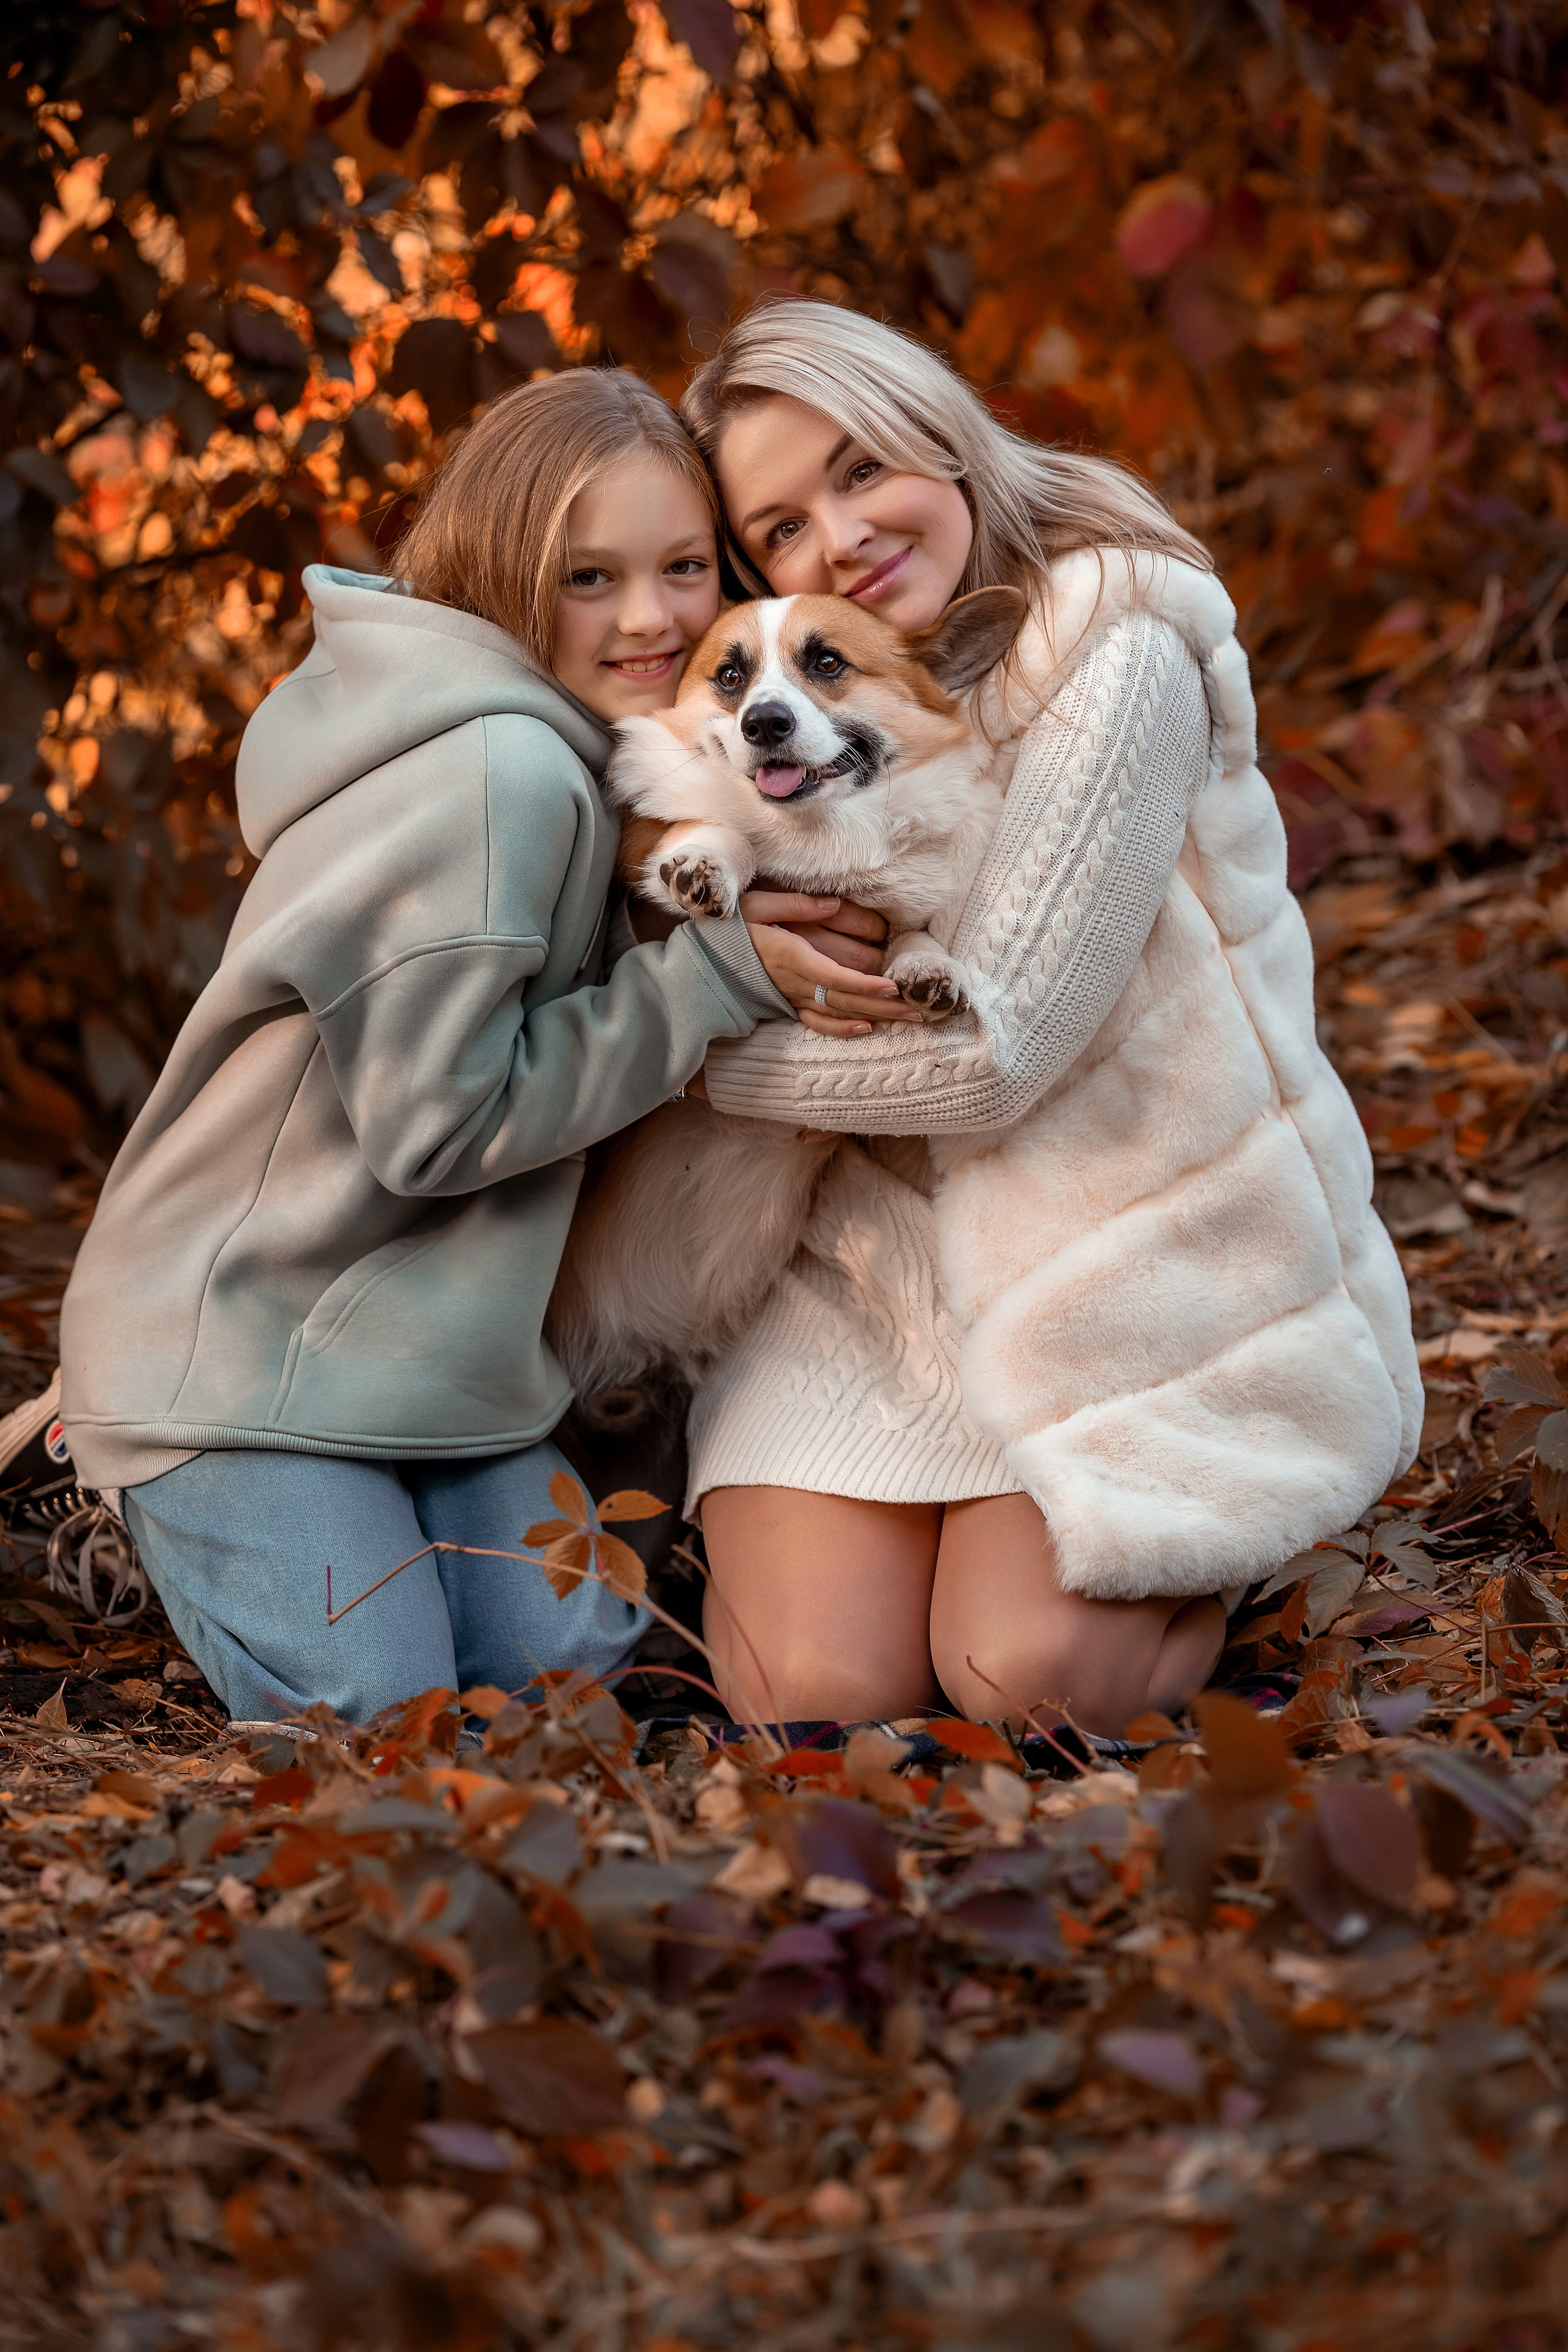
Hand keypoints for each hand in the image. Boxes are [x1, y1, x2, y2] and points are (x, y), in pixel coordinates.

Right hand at [740, 893, 922, 1036]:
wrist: (703, 963)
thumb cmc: (731, 930)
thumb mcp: (754, 906)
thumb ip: (793, 904)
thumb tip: (832, 903)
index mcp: (788, 956)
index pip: (830, 975)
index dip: (862, 984)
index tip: (890, 985)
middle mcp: (793, 982)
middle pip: (845, 998)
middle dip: (883, 1004)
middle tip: (919, 1006)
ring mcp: (792, 997)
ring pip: (838, 1011)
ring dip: (875, 1016)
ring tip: (909, 1015)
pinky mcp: (788, 1005)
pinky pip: (818, 1022)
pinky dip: (842, 1029)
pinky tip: (867, 1028)